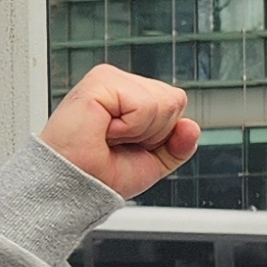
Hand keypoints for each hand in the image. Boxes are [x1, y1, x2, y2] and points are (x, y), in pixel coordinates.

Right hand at [41, 64, 200, 197]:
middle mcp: (122, 83)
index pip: (176, 103)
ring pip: (164, 102)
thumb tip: (192, 126)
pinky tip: (105, 131)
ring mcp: (110, 79)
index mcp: (133, 96)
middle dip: (154, 132)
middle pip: (175, 100)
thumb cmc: (101, 174)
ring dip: (140, 131)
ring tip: (110, 137)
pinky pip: (145, 106)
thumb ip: (178, 145)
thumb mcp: (154, 163)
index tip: (129, 145)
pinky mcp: (100, 81)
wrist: (75, 187)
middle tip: (118, 142)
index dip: (161, 134)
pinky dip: (130, 128)